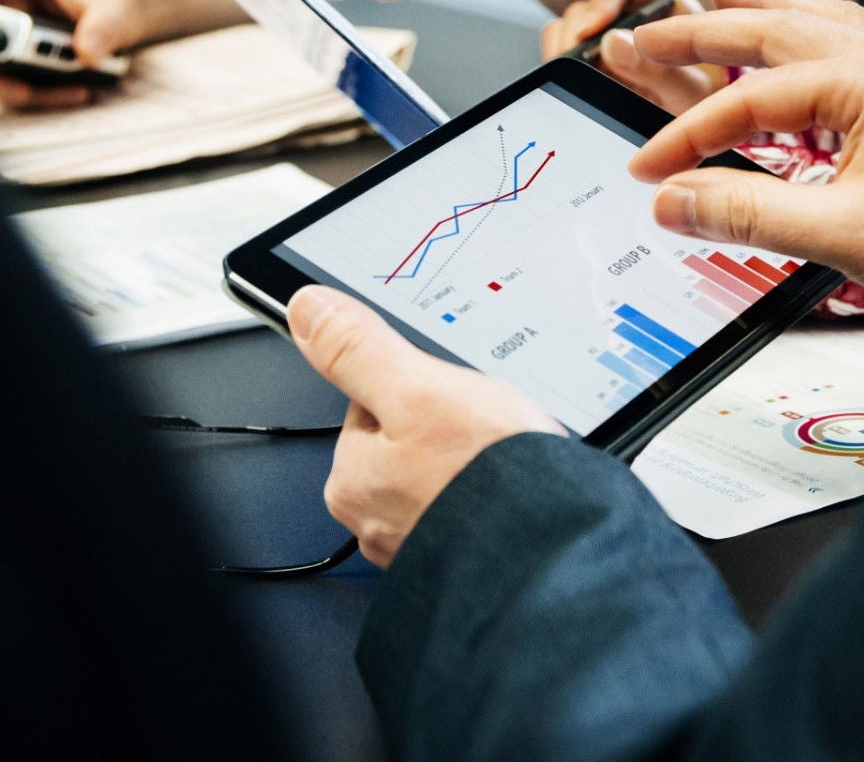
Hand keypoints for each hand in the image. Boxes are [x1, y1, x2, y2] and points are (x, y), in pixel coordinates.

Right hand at [0, 0, 143, 108]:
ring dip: (18, 89)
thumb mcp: (114, 9)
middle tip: (23, 93)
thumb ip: (103, 28)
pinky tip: (73, 92)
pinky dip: (37, 93)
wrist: (125, 11)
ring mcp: (6, 33)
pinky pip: (11, 80)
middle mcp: (3, 4)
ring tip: (71, 92)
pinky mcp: (17, 57)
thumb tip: (87, 53)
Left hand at [289, 286, 567, 567]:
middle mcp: (375, 520)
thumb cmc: (487, 479)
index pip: (372, 403)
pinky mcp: (461, 554)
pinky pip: (470, 507)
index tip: (448, 393)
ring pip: (441, 473)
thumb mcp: (419, 389)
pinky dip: (491, 494)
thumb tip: (307, 309)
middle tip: (484, 428)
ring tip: (505, 458)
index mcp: (351, 478)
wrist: (556, 548)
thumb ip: (360, 349)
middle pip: (407, 439)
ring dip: (472, 462)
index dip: (418, 386)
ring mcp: (420, 542)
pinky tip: (514, 487)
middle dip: (447, 427)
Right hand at [538, 0, 720, 113]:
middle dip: (574, 42)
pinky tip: (581, 97)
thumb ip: (660, 71)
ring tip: (583, 90)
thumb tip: (610, 43)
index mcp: (660, 4)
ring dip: (565, 61)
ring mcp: (603, 41)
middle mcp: (627, 16)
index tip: (590, 33)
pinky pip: (558, 61)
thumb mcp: (694, 91)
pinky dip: (563, 77)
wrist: (703, 133)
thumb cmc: (709, 103)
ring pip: (563, 33)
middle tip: (576, 74)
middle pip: (582, 10)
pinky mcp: (587, 67)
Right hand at [627, 0, 863, 315]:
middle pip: (783, 26)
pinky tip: (803, 34)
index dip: (690, 135)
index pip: (754, 99)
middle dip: (708, 28)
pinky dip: (813, 25)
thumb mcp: (845, 235)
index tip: (648, 171)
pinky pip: (857, 38)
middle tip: (648, 33)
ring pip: (825, 18)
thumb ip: (749, 213)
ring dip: (767, 5)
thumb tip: (673, 202)